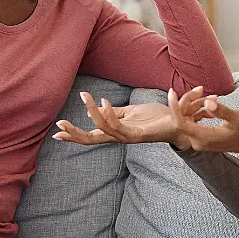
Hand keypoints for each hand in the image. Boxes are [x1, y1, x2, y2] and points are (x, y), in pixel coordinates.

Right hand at [53, 87, 215, 147]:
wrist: (181, 123)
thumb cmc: (157, 118)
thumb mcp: (132, 112)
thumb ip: (116, 112)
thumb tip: (97, 109)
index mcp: (117, 132)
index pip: (91, 135)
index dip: (74, 134)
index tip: (57, 131)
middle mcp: (121, 137)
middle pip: (92, 139)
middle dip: (75, 133)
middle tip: (59, 125)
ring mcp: (130, 138)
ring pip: (104, 130)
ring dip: (93, 114)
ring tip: (87, 98)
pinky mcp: (140, 135)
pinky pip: (120, 126)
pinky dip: (110, 114)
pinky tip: (103, 101)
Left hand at [166, 88, 238, 160]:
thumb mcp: (237, 118)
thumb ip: (221, 111)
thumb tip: (208, 103)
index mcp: (204, 137)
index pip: (180, 122)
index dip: (174, 107)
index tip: (172, 91)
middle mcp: (198, 142)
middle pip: (182, 120)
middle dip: (187, 102)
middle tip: (200, 89)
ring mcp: (200, 141)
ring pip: (188, 120)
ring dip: (194, 106)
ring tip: (209, 96)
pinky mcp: (203, 138)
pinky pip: (194, 122)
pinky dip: (199, 111)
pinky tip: (210, 104)